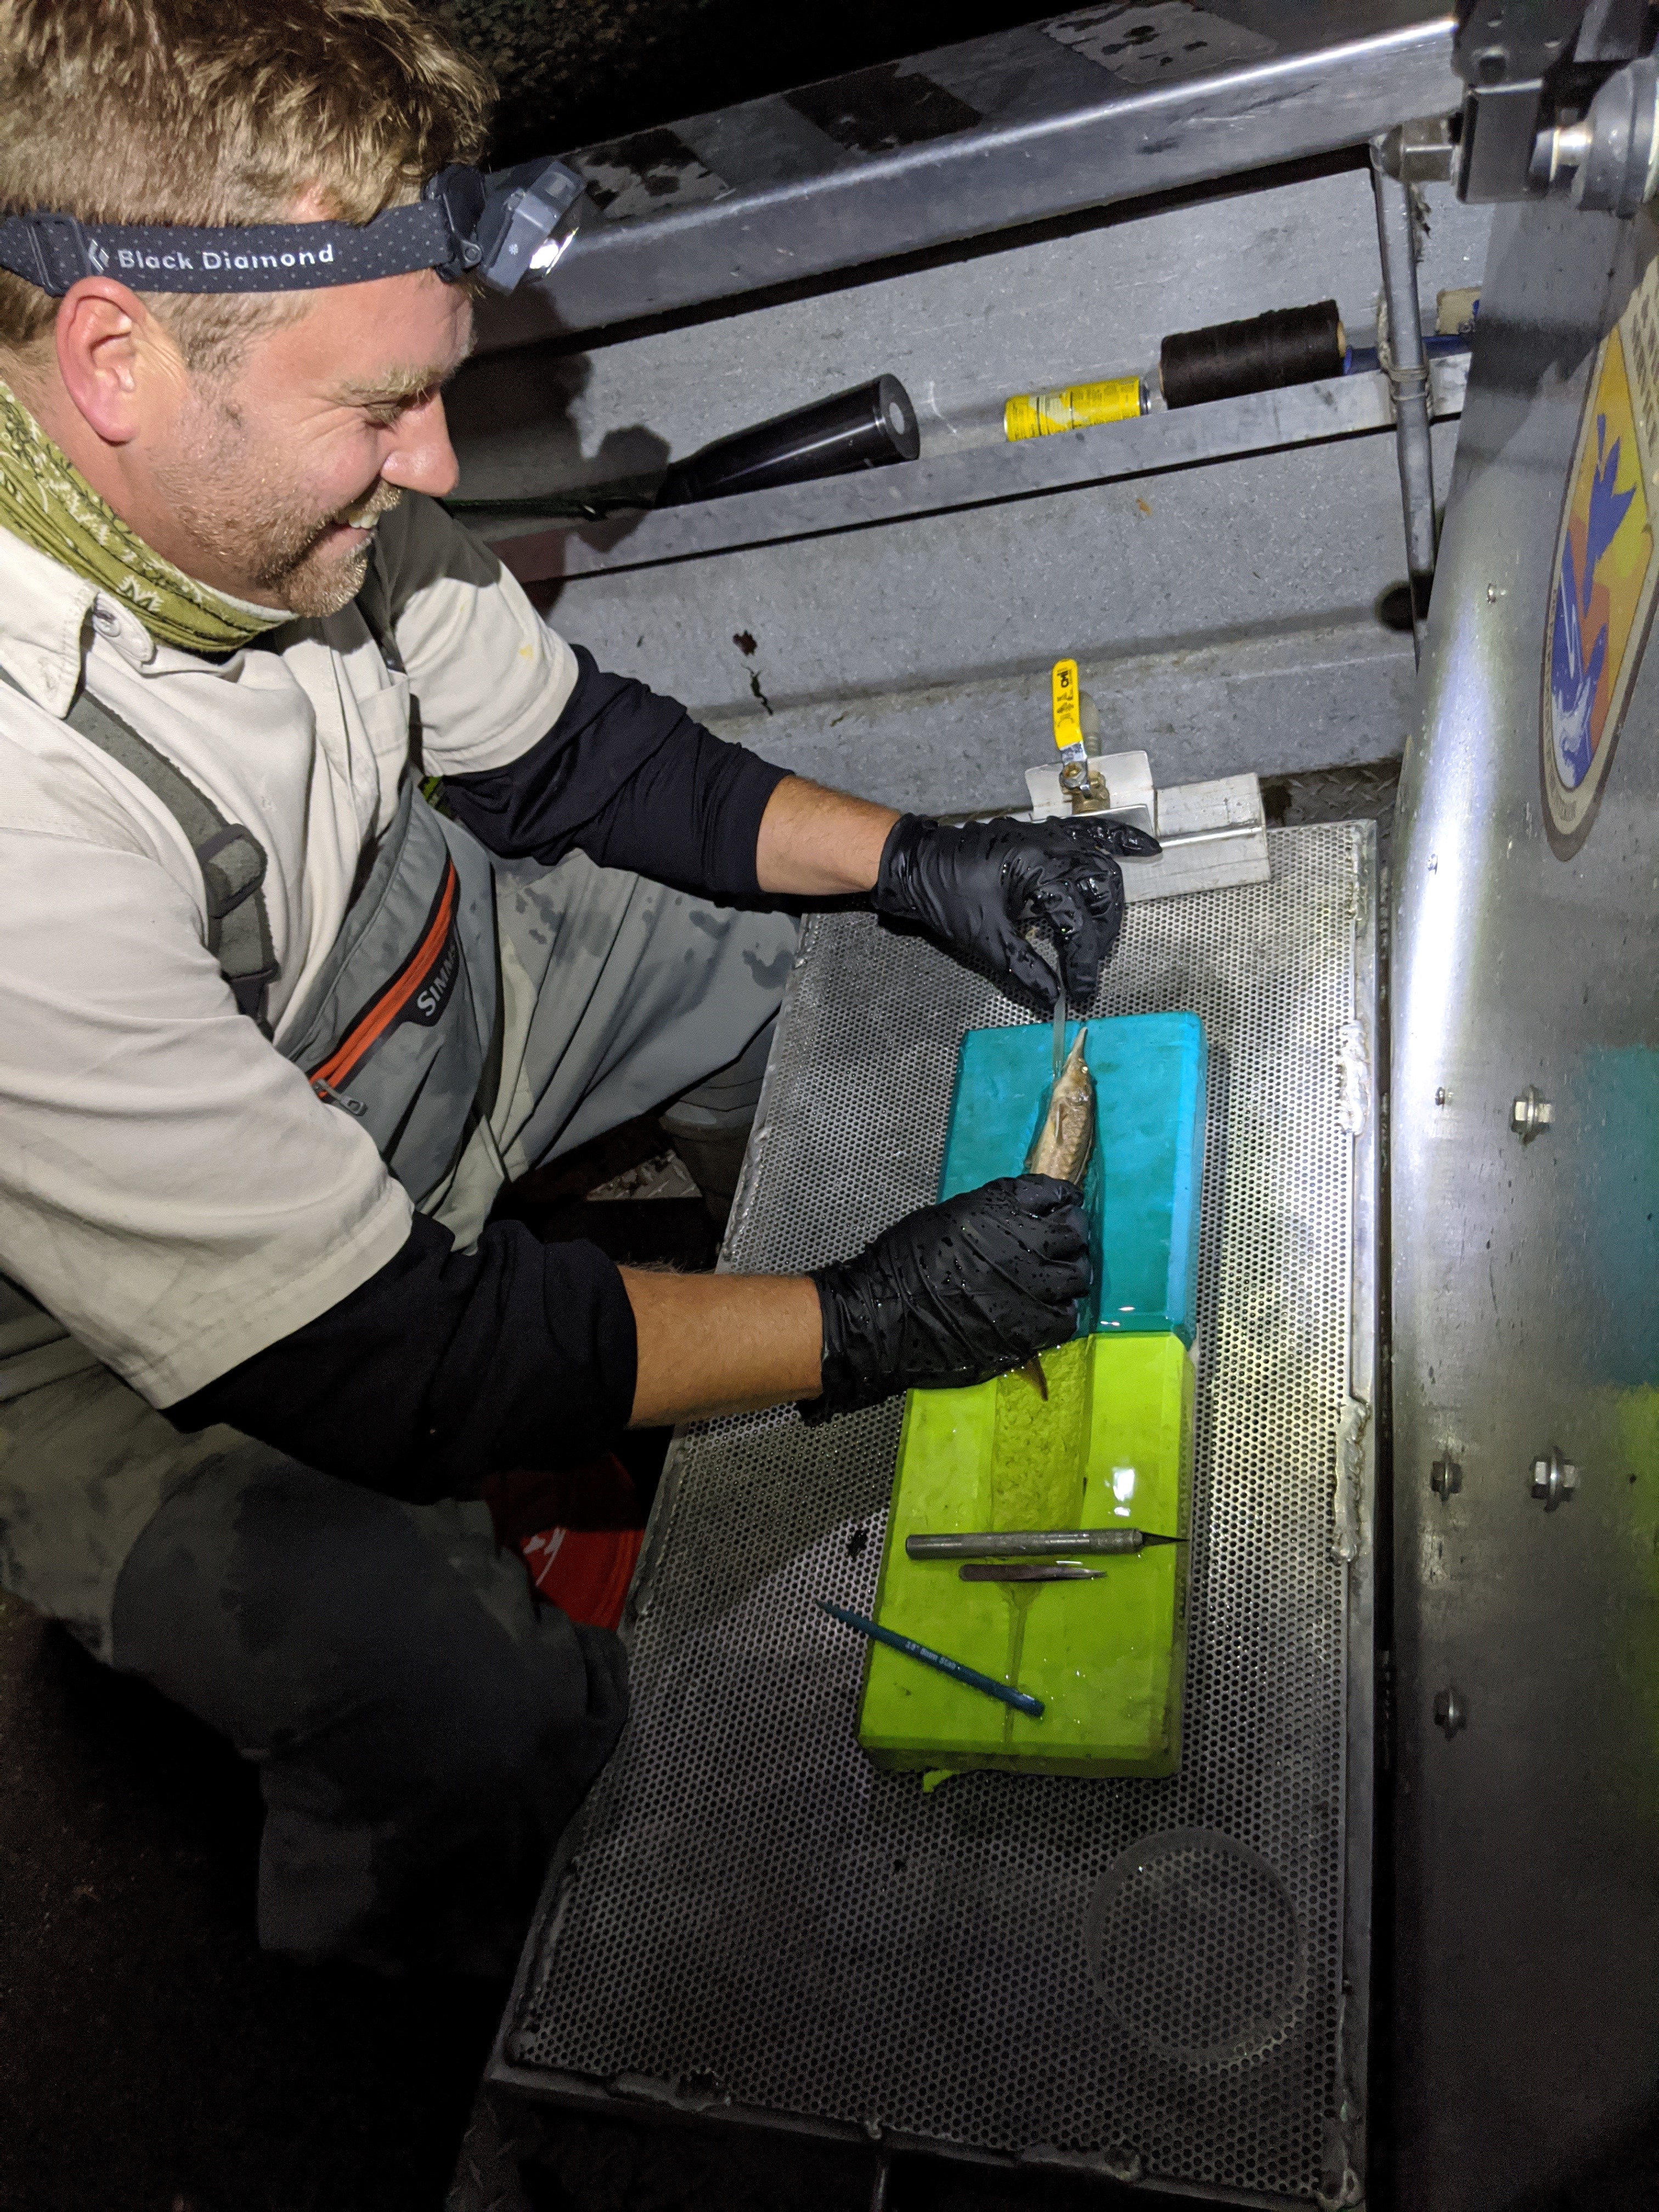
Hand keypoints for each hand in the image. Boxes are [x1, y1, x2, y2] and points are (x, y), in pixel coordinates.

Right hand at [803, 1175, 1090, 1422]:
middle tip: (1060, 1245)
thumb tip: (1016, 1217)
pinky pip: (1066, 1319)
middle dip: (1071, 1236)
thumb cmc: (903, 1262)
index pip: (1056, 1194)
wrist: (883, 1316)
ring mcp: (1034, 1290)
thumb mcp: (947, 1215)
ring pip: (1078, 1277)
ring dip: (1069, 1275)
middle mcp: (1028, 1245)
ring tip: (1053, 1280)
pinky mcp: (1031, 1331)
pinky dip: (1060, 1312)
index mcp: (1003, 1208)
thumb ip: (991, 1214)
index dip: (1062, 1200)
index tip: (1062, 1206)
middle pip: (1076, 1234)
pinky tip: (1045, 1312)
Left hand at [871, 813, 1159, 1009]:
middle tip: (1091, 965)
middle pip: (1099, 889)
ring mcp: (1047, 837)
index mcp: (1036, 867)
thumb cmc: (942, 891)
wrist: (915, 863)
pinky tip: (1143, 848)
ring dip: (1111, 897)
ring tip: (1112, 930)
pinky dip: (1116, 841)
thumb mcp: (984, 937)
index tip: (1079, 992)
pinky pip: (1089, 834)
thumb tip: (1052, 998)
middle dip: (1102, 932)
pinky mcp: (1042, 838)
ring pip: (1100, 861)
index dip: (1081, 963)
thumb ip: (1024, 968)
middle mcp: (1049, 845)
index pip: (1075, 921)